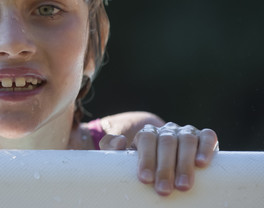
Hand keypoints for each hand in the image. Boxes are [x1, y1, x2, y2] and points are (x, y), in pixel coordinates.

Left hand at [99, 122, 217, 195]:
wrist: (171, 161)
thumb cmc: (147, 165)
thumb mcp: (126, 159)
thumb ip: (112, 149)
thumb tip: (119, 142)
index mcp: (148, 134)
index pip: (146, 139)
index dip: (146, 158)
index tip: (145, 179)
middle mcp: (167, 130)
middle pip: (166, 142)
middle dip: (165, 167)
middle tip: (163, 190)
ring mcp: (186, 132)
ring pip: (186, 140)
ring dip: (184, 163)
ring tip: (183, 186)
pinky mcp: (203, 136)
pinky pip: (207, 136)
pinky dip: (205, 148)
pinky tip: (202, 163)